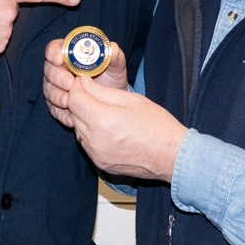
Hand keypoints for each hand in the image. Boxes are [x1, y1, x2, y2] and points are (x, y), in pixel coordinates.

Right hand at [43, 37, 127, 127]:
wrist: (112, 100)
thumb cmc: (111, 77)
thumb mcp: (116, 65)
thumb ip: (114, 54)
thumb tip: (112, 47)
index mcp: (69, 54)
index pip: (54, 49)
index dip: (54, 52)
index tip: (59, 60)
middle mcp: (59, 70)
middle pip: (49, 70)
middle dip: (57, 77)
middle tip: (69, 84)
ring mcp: (56, 87)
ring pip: (48, 90)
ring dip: (57, 96)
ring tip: (69, 102)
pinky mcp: (57, 105)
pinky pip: (54, 109)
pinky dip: (61, 113)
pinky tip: (71, 117)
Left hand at [60, 75, 186, 182]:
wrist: (171, 155)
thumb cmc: (157, 125)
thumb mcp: (131, 99)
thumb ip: (102, 91)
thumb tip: (83, 83)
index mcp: (102, 120)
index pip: (74, 99)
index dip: (77, 87)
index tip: (84, 82)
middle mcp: (95, 139)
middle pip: (74, 114)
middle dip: (81, 102)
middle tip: (95, 95)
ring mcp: (96, 153)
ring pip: (79, 129)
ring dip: (86, 119)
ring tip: (105, 113)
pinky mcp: (100, 163)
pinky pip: (87, 143)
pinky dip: (92, 134)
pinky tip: (108, 129)